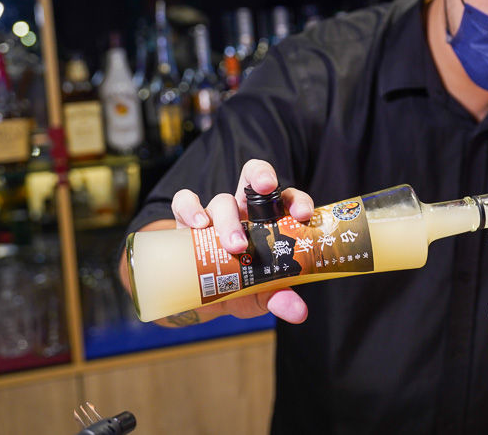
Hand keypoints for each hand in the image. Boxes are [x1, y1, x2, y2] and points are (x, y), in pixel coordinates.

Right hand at [168, 159, 315, 323]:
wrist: (198, 296)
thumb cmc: (237, 287)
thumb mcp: (258, 295)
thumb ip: (279, 298)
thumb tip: (298, 312)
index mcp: (269, 221)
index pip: (288, 198)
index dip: (297, 200)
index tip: (303, 214)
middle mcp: (244, 210)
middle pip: (254, 176)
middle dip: (262, 175)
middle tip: (267, 188)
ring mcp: (215, 212)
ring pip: (222, 200)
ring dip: (228, 220)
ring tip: (235, 246)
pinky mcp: (186, 219)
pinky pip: (184, 201)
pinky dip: (190, 208)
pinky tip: (198, 225)